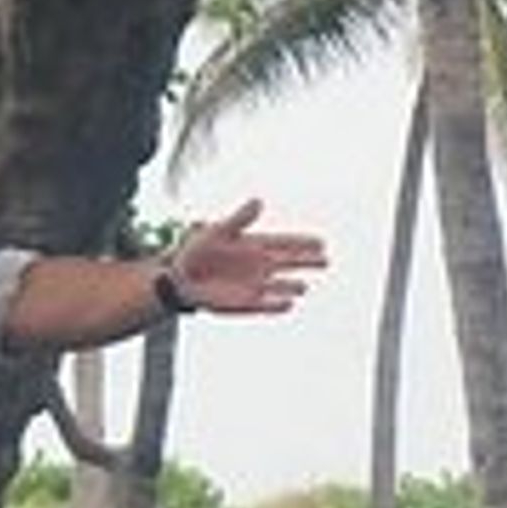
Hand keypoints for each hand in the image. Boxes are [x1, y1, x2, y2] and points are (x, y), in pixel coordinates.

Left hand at [165, 200, 327, 315]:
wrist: (181, 278)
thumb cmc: (198, 251)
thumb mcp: (217, 231)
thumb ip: (239, 219)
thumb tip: (258, 201)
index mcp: (256, 245)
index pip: (286, 243)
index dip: (303, 242)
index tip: (320, 242)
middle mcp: (261, 265)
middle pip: (290, 263)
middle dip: (307, 262)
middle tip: (325, 260)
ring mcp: (256, 285)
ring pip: (282, 286)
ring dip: (291, 287)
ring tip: (302, 287)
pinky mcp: (247, 303)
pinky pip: (267, 305)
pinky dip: (277, 305)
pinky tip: (288, 304)